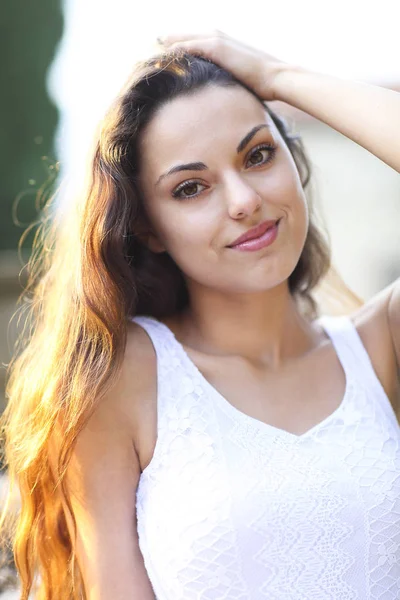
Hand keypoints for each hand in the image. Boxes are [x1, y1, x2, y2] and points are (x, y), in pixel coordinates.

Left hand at [157, 30, 290, 101]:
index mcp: (217, 45)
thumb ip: (219, 85)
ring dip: (163, 52)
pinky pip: (187, 47)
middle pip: (178, 40)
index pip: (187, 46)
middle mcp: (213, 38)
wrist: (276, 78)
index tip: (156, 67)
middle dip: (162, 51)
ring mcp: (214, 40)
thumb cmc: (259, 86)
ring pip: (179, 41)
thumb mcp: (234, 83)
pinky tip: (159, 62)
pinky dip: (173, 53)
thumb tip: (209, 104)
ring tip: (145, 63)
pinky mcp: (216, 46)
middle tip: (142, 62)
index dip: (171, 55)